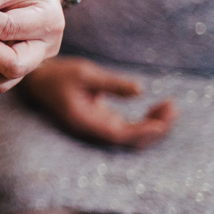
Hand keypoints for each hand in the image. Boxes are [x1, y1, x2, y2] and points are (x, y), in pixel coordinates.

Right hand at [20, 57, 177, 148]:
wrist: (41, 79)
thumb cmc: (60, 75)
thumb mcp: (85, 73)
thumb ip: (112, 83)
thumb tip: (140, 91)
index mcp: (84, 121)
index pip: (117, 134)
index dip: (141, 132)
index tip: (162, 122)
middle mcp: (92, 129)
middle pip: (128, 139)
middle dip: (154, 128)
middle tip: (172, 107)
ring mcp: (98, 126)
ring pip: (131, 135)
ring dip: (152, 125)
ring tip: (169, 106)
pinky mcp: (103, 120)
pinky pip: (129, 127)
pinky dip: (145, 121)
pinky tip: (157, 108)